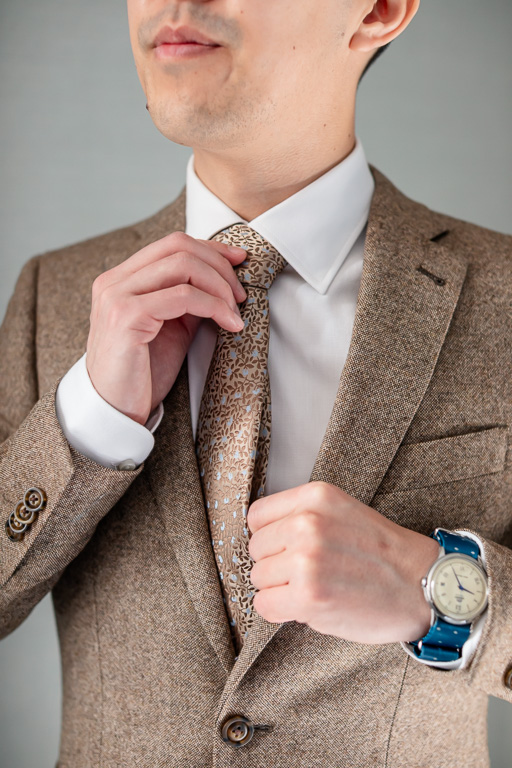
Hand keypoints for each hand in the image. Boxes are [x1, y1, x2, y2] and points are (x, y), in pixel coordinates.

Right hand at [86, 231, 246, 423]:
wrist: (114, 411)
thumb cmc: (142, 374)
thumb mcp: (171, 327)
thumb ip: (188, 300)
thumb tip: (223, 279)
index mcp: (120, 279)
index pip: (171, 244)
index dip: (211, 248)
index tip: (240, 261)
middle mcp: (113, 281)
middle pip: (178, 246)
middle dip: (219, 266)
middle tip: (240, 295)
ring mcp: (116, 296)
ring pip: (183, 265)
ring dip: (219, 287)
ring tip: (236, 313)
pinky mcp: (126, 316)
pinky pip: (182, 296)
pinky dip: (213, 306)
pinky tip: (229, 324)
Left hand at [247, 481, 440, 643]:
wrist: (423, 585)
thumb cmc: (383, 554)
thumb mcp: (343, 512)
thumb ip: (302, 516)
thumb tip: (259, 537)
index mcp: (316, 497)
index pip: (257, 516)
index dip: (269, 537)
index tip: (284, 549)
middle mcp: (308, 523)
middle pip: (255, 549)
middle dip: (275, 564)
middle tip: (306, 573)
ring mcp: (307, 560)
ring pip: (258, 578)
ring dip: (279, 589)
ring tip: (312, 589)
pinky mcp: (308, 596)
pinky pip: (264, 605)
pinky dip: (280, 611)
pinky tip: (307, 606)